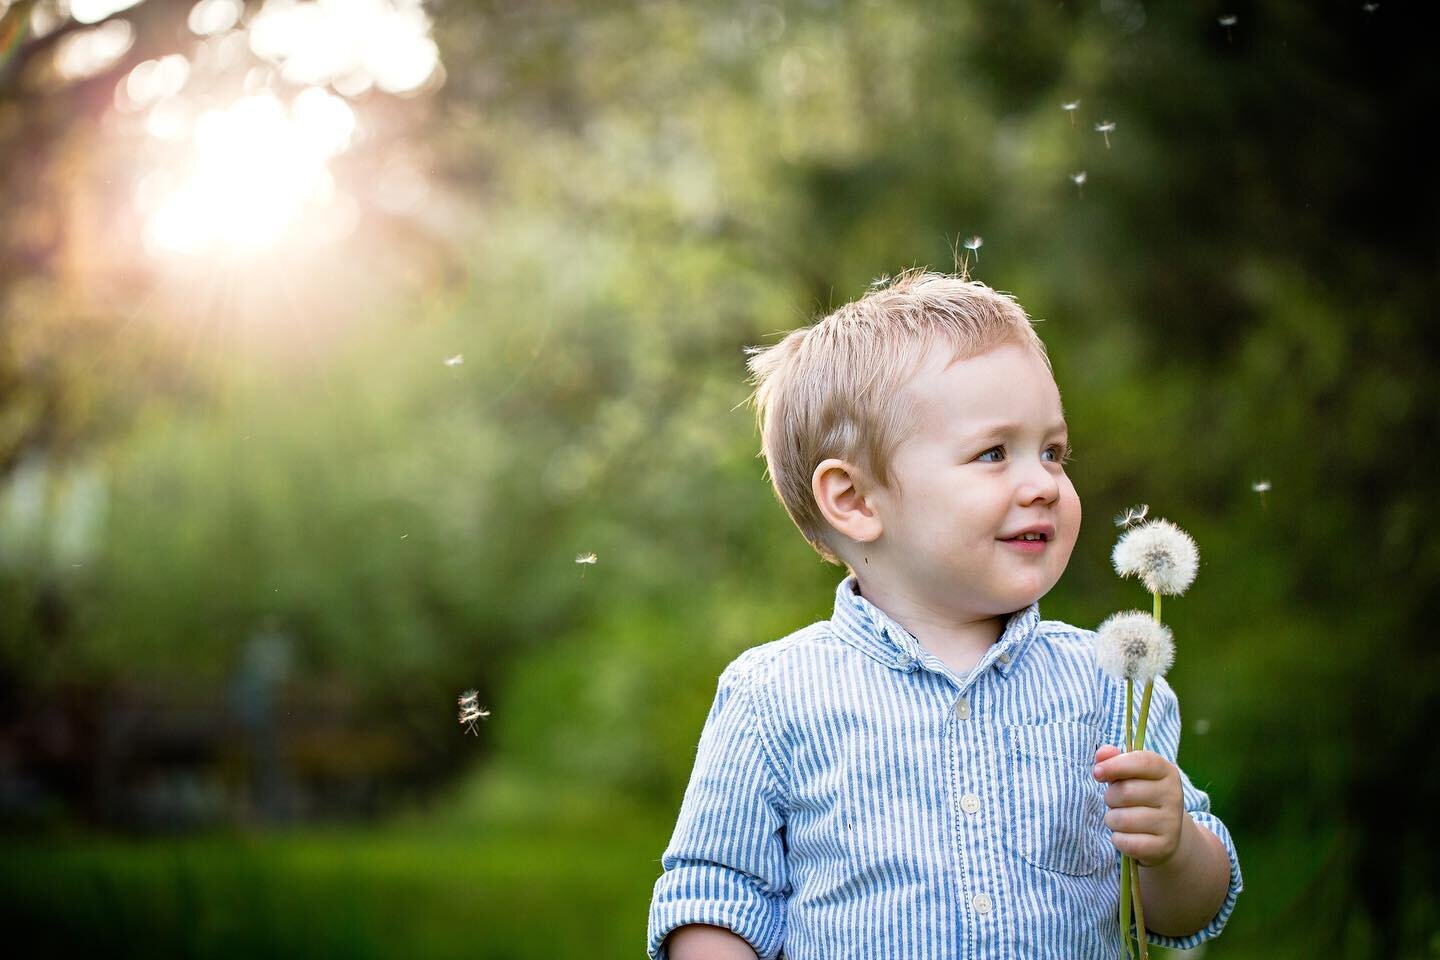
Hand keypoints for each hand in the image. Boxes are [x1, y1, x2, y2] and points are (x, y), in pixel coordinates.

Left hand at [1092, 745, 1185, 867]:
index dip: (1115, 765)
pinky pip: (1127, 842)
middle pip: (1125, 792)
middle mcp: (1173, 795)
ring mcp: (1171, 822)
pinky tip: (1126, 836)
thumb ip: (1114, 760)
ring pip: (1122, 819)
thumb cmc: (1140, 798)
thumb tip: (1102, 753)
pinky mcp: (1165, 846)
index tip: (1097, 772)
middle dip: (1110, 797)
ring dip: (1112, 820)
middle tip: (1115, 802)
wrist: (1166, 835)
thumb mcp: (1130, 776)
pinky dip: (1118, 840)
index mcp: (1166, 772)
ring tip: (1121, 818)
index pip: (1142, 762)